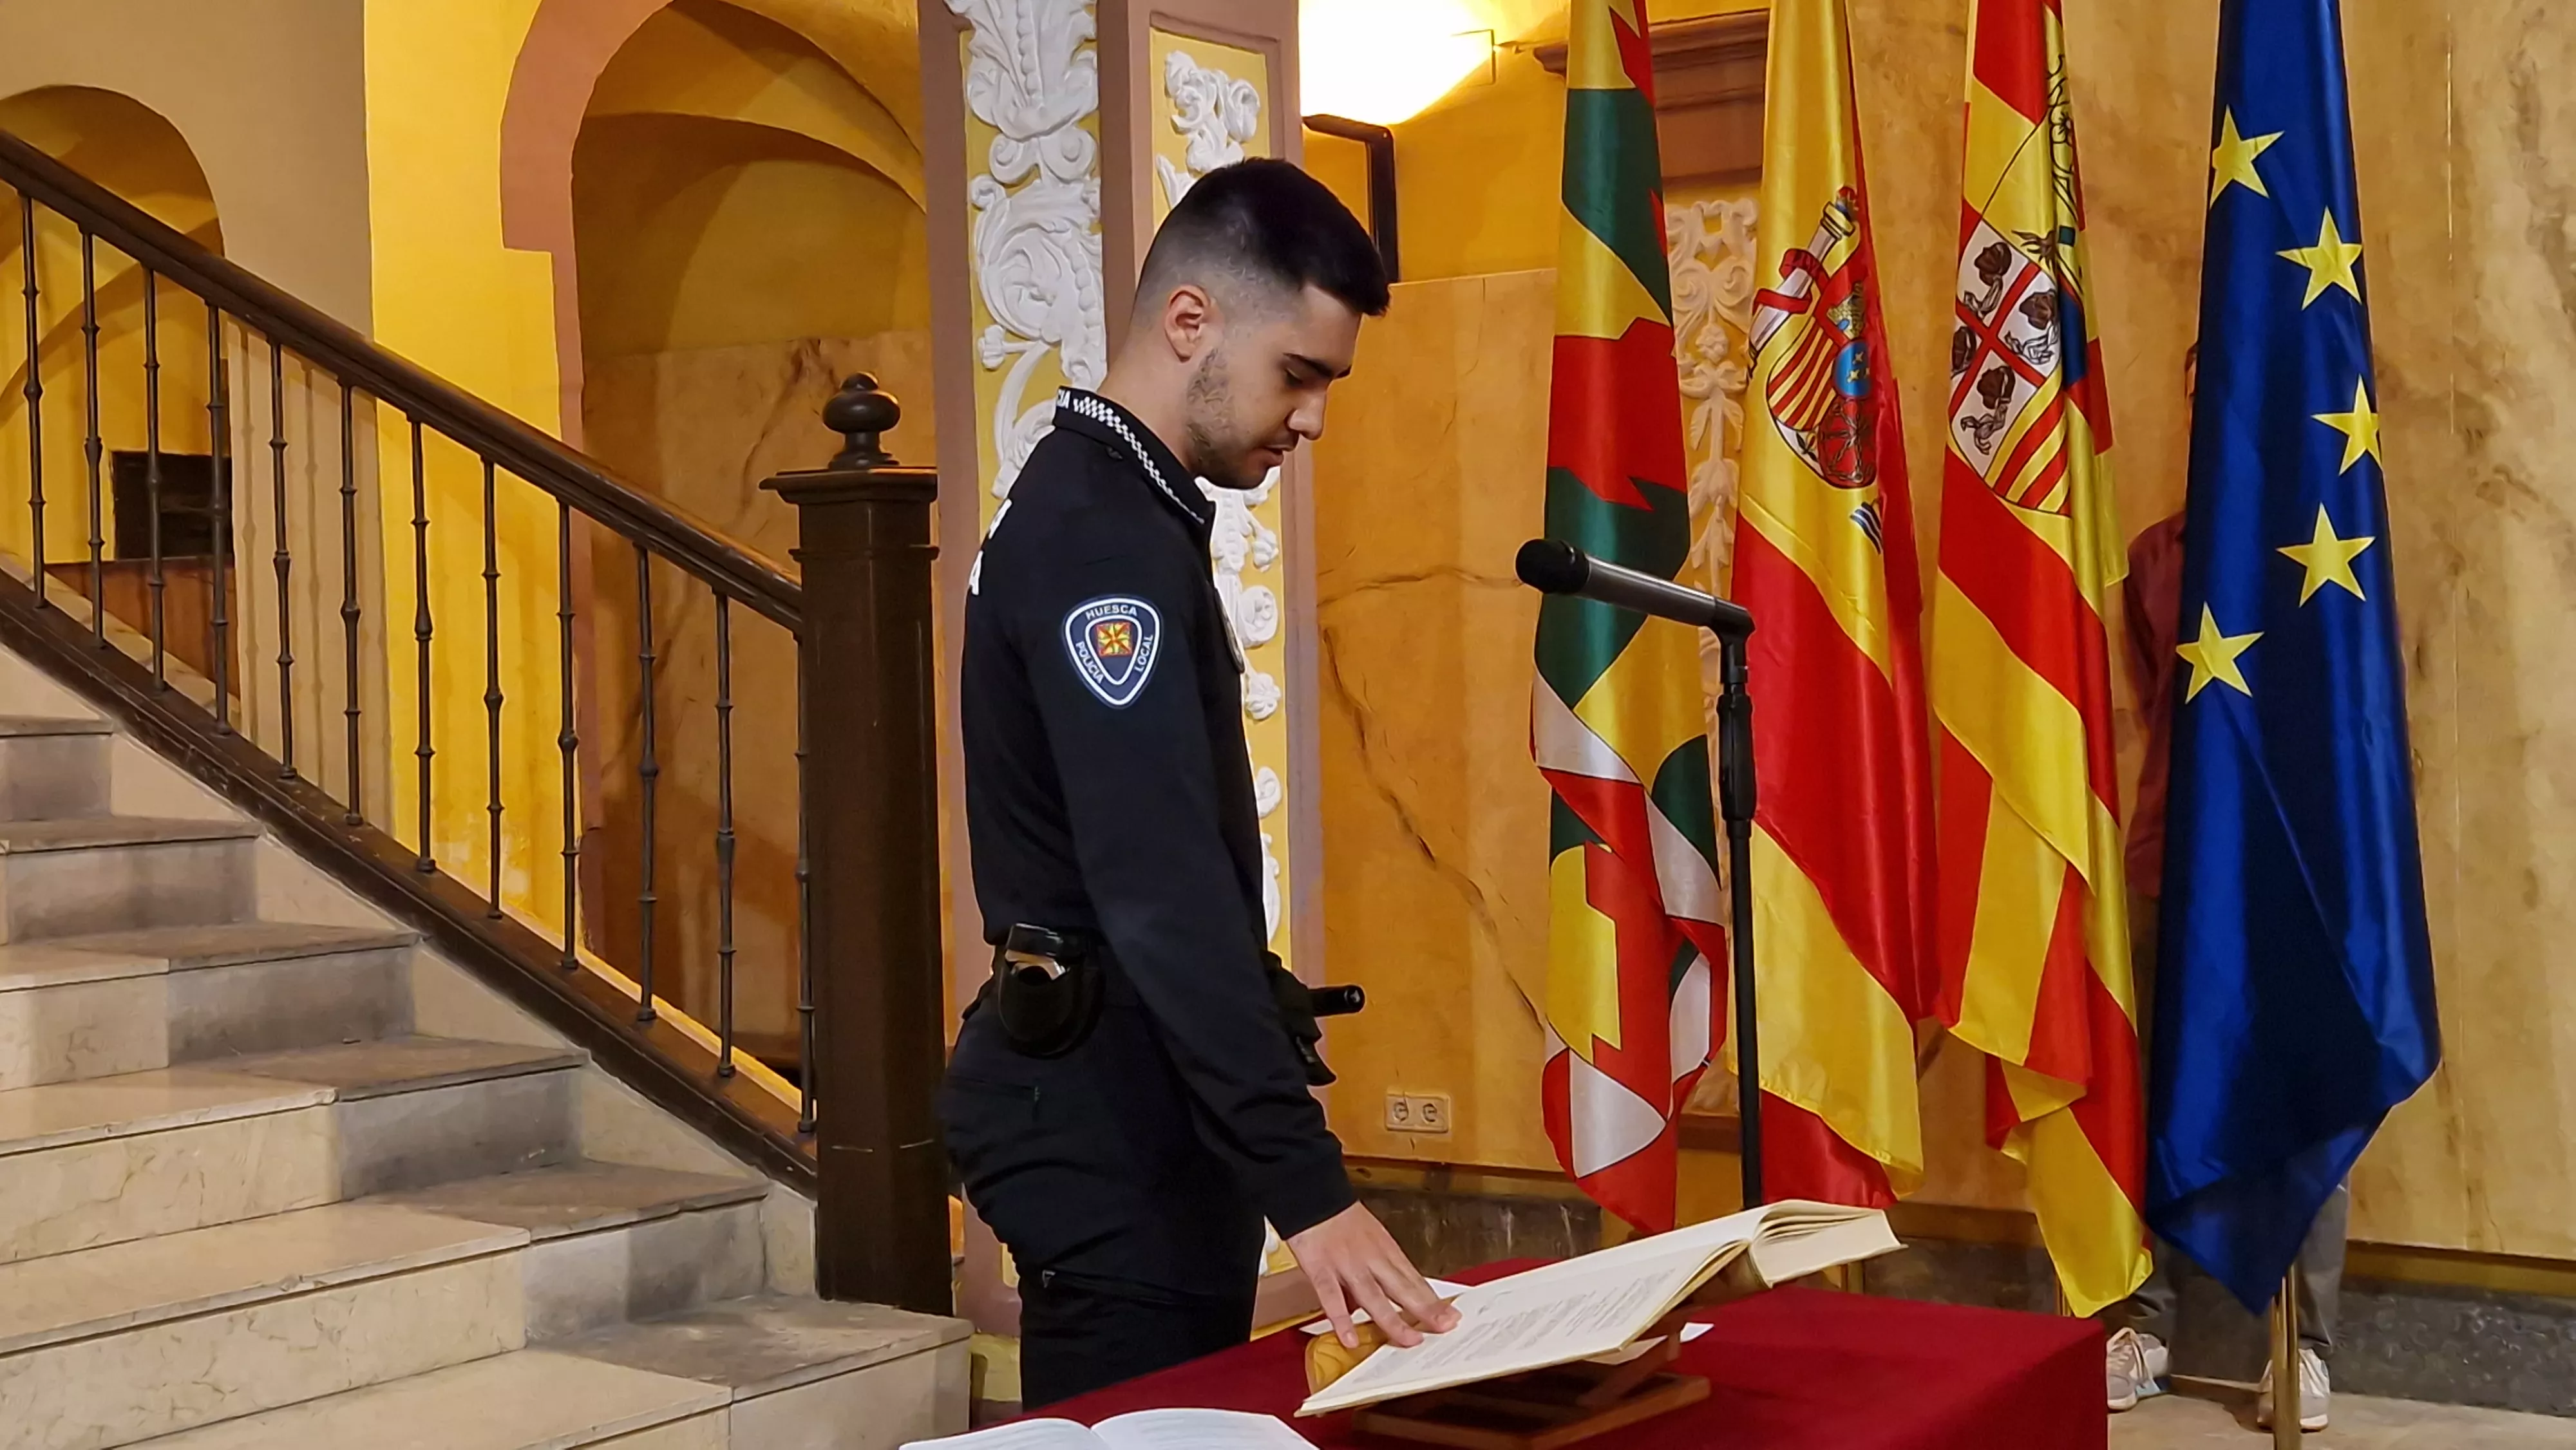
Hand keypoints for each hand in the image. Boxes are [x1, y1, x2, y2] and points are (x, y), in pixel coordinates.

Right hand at [1285, 1203, 1461, 1349]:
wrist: (1313, 1194)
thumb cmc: (1341, 1218)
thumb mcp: (1372, 1236)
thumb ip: (1381, 1268)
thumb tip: (1391, 1298)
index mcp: (1385, 1250)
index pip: (1414, 1280)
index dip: (1433, 1301)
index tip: (1451, 1317)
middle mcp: (1371, 1258)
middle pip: (1402, 1288)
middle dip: (1425, 1310)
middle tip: (1444, 1328)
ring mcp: (1347, 1265)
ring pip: (1373, 1296)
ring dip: (1392, 1320)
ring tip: (1408, 1341)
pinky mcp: (1321, 1268)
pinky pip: (1331, 1298)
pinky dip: (1341, 1319)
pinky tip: (1350, 1339)